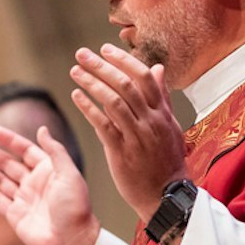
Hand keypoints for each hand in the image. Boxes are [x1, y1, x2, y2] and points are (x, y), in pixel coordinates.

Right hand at [0, 125, 100, 244]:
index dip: (10, 141)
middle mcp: (35, 184)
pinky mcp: (15, 216)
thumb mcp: (69, 174)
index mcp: (48, 171)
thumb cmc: (75, 209)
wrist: (72, 242)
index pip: (26, 151)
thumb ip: (55, 151)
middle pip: (8, 164)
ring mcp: (24, 200)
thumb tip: (42, 129)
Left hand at [69, 44, 187, 221]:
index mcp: (162, 113)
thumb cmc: (166, 161)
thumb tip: (156, 68)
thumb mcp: (169, 125)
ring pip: (114, 101)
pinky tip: (76, 96)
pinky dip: (89, 108)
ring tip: (75, 71)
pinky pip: (103, 125)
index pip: (144, 77)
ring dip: (92, 83)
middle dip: (102, 66)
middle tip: (82, 53)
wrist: (166, 196)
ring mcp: (137, 137)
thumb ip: (161, 96)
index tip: (105, 49)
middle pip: (126, 85)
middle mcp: (151, 121)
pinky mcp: (122, 153)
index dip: (123, 60)